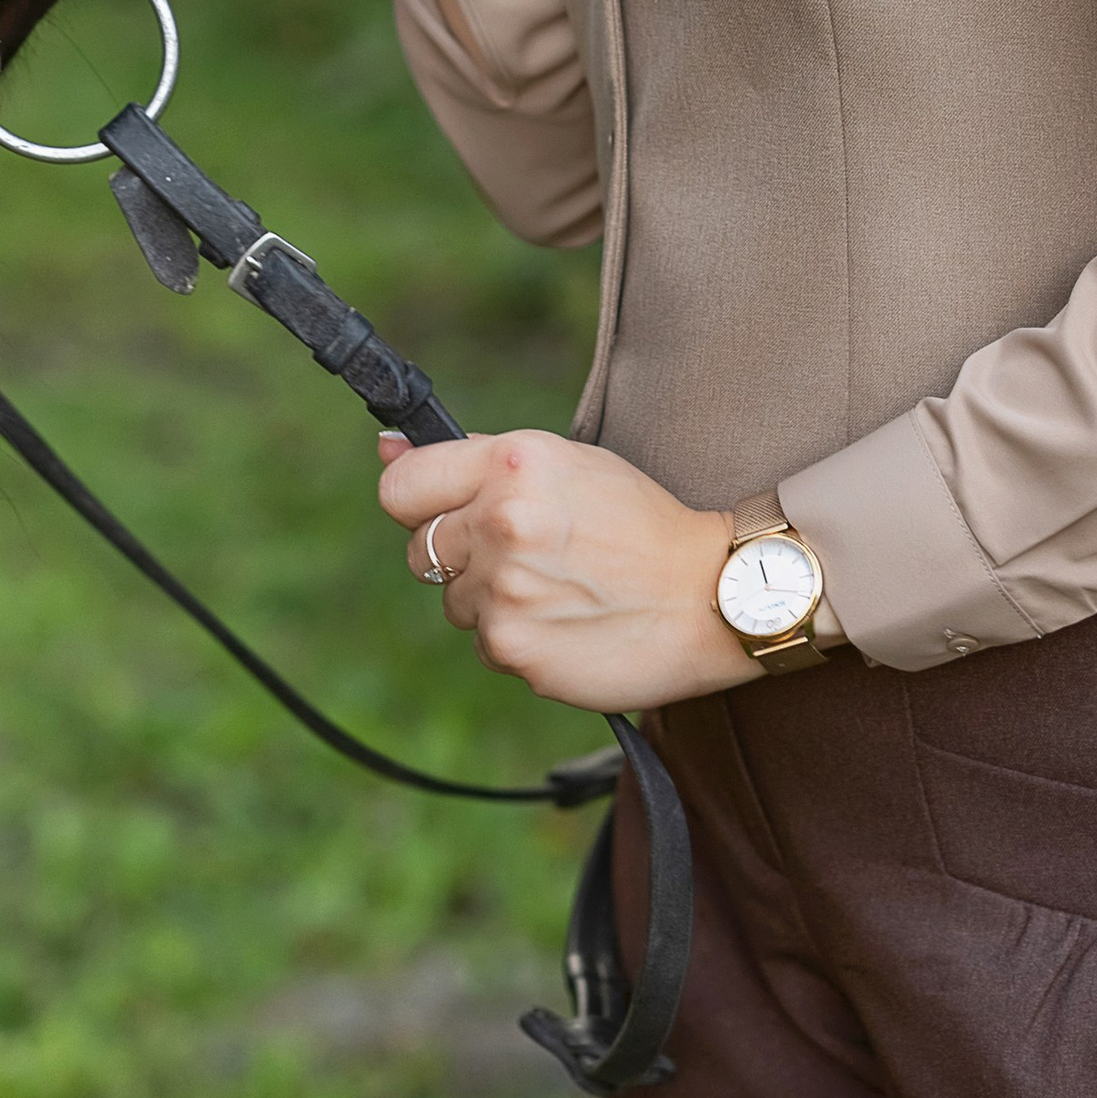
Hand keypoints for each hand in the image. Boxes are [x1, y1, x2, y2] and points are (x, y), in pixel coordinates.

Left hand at [374, 427, 756, 712]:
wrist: (710, 597)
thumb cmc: (640, 522)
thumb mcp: (567, 462)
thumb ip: (474, 458)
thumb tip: (386, 447)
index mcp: (512, 465)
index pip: (401, 485)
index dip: (418, 499)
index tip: (440, 508)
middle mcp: (501, 523)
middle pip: (420, 548)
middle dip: (459, 552)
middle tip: (523, 552)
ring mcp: (504, 592)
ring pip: (453, 600)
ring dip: (490, 597)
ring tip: (558, 587)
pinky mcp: (513, 650)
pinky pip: (484, 644)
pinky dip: (516, 637)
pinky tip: (566, 622)